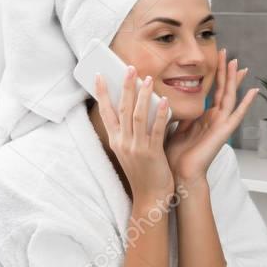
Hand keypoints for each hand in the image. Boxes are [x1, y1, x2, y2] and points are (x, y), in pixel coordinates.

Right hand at [94, 66, 173, 207]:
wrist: (150, 198)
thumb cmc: (143, 172)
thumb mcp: (131, 150)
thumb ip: (132, 131)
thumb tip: (138, 107)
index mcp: (116, 141)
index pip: (106, 113)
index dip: (103, 94)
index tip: (101, 76)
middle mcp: (122, 143)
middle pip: (122, 109)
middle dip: (125, 87)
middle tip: (129, 68)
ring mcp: (136, 148)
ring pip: (138, 116)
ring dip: (143, 96)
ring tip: (147, 79)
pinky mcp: (151, 153)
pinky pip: (156, 129)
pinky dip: (160, 114)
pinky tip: (165, 101)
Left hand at [165, 48, 258, 181]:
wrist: (180, 174)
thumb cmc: (175, 155)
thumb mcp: (175, 126)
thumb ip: (179, 111)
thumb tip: (171, 95)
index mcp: (204, 117)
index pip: (213, 91)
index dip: (216, 75)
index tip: (218, 58)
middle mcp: (215, 119)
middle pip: (223, 90)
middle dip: (225, 71)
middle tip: (228, 53)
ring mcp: (222, 125)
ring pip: (230, 97)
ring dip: (234, 80)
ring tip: (238, 64)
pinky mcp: (224, 133)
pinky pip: (237, 115)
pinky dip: (247, 103)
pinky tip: (254, 91)